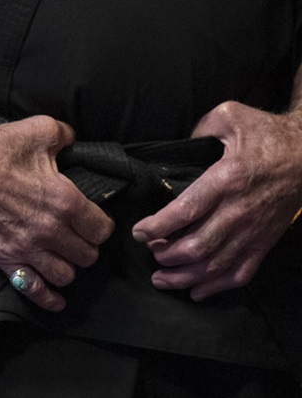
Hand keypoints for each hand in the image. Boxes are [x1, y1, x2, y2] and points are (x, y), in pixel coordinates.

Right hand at [0, 87, 112, 310]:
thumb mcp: (41, 130)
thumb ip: (67, 135)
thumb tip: (74, 140)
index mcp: (64, 201)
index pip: (102, 229)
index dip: (100, 224)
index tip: (93, 220)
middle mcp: (49, 230)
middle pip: (88, 255)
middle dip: (86, 245)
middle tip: (77, 236)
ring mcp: (26, 248)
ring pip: (66, 275)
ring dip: (68, 266)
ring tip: (62, 254)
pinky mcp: (5, 257)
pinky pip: (33, 289)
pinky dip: (48, 298)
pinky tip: (56, 299)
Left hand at [131, 101, 301, 300]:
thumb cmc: (268, 134)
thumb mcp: (231, 116)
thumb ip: (200, 126)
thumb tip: (181, 141)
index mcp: (225, 180)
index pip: (184, 212)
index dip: (157, 227)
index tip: (139, 233)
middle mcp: (238, 211)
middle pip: (196, 246)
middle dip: (166, 256)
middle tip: (150, 254)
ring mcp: (253, 231)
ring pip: (215, 265)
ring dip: (185, 277)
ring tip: (161, 278)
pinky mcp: (265, 242)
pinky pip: (241, 272)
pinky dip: (217, 286)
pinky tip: (196, 291)